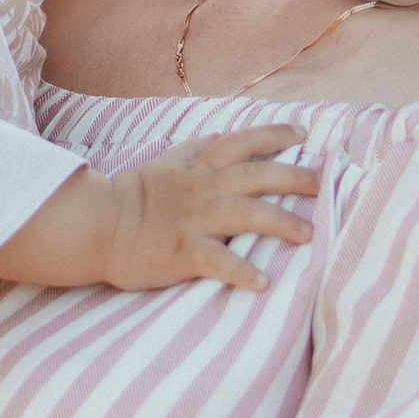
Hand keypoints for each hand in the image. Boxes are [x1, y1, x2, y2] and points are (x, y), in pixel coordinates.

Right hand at [0, 124, 317, 294]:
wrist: (94, 225)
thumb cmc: (129, 197)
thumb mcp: (163, 163)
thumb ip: (194, 149)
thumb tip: (219, 133)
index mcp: (198, 167)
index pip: (243, 142)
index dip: (275, 135)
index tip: (304, 133)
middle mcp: (203, 189)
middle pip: (257, 176)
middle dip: (294, 176)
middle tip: (323, 181)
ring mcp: (194, 220)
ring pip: (247, 214)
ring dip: (281, 222)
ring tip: (309, 235)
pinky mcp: (183, 252)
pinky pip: (219, 262)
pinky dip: (243, 273)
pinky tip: (265, 284)